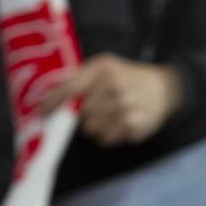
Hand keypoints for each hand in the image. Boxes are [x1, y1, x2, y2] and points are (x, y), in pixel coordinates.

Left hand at [39, 52, 183, 146]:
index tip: (41, 113)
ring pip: (92, 129)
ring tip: (108, 117)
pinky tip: (119, 123)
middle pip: (81, 114)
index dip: (52, 103)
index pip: (70, 88)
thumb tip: (50, 96)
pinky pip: (107, 139)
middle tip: (94, 110)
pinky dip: (108, 135)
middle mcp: (115, 88)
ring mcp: (126, 108)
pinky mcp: (135, 126)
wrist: (164, 88)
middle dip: (83, 115)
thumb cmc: (127, 77)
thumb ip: (80, 77)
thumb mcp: (105, 66)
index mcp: (104, 69)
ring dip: (95, 127)